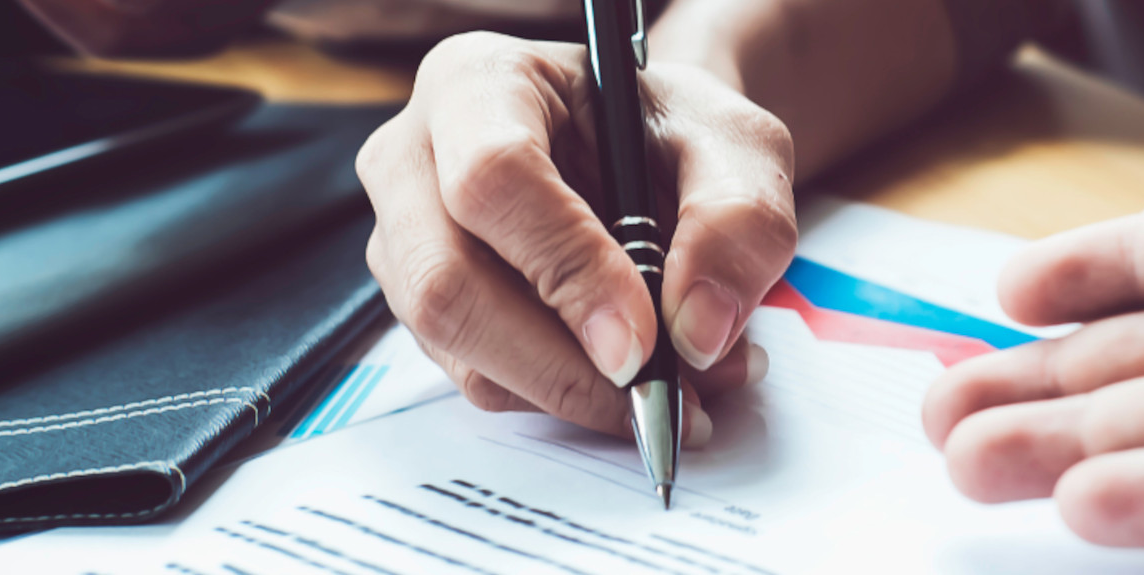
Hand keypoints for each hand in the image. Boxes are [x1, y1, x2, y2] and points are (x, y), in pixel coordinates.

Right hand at [358, 32, 794, 444]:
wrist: (651, 154)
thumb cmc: (675, 133)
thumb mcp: (738, 147)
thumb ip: (738, 220)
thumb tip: (695, 329)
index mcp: (479, 83)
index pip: (494, 179)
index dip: (568, 268)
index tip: (641, 340)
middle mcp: (414, 158)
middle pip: (446, 283)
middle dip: (560, 362)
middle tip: (658, 393)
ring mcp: (405, 239)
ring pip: (458, 345)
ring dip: (572, 388)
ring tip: (675, 383)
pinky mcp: (424, 308)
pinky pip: (478, 377)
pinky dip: (562, 396)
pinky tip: (631, 377)